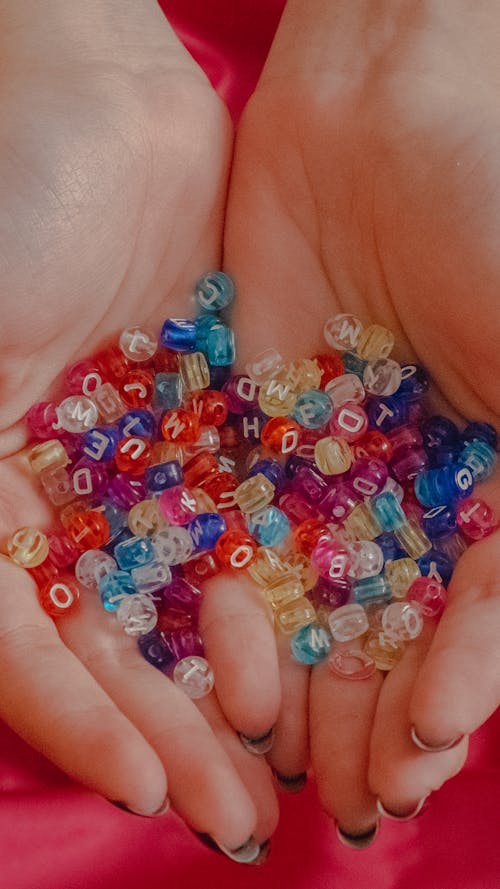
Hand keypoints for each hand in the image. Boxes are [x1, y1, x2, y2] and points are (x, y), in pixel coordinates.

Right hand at [0, 0, 279, 853]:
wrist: (87, 105)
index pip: (33, 644)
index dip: (83, 720)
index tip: (150, 787)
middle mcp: (68, 499)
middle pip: (121, 643)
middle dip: (177, 732)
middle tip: (238, 818)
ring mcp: (147, 467)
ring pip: (192, 601)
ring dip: (234, 686)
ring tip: (288, 768)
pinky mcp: (215, 427)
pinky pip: (249, 524)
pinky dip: (280, 593)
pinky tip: (318, 655)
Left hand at [225, 0, 499, 835]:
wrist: (390, 115)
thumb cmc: (499, 229)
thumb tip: (496, 665)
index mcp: (494, 485)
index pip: (473, 621)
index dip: (452, 696)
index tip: (419, 762)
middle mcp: (414, 485)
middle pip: (390, 627)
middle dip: (369, 715)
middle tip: (349, 798)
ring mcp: (332, 462)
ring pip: (313, 596)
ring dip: (301, 683)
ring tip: (283, 762)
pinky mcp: (257, 426)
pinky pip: (245, 528)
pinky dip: (240, 601)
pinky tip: (233, 668)